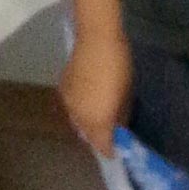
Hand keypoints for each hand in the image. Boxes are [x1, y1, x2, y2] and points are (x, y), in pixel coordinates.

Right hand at [60, 27, 131, 156]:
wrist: (96, 39)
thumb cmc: (118, 64)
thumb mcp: (126, 92)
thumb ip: (121, 113)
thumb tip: (119, 125)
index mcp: (96, 120)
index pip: (101, 145)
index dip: (110, 150)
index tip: (117, 150)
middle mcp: (78, 117)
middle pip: (87, 135)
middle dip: (98, 137)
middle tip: (109, 131)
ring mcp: (68, 103)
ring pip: (77, 121)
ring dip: (88, 122)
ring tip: (99, 115)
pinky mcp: (62, 89)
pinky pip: (72, 107)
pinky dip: (80, 108)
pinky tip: (88, 99)